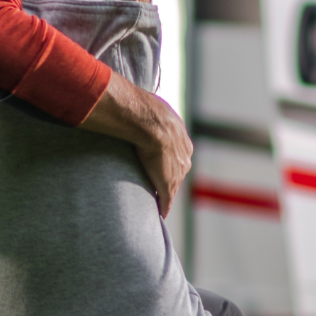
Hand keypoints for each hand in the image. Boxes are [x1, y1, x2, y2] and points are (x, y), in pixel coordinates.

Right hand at [134, 96, 192, 217]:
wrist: (150, 122)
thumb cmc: (147, 109)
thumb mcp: (152, 107)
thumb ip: (147, 110)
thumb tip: (130, 101)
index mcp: (183, 140)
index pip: (177, 156)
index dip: (169, 162)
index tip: (161, 165)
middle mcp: (185, 157)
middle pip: (178, 173)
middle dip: (170, 179)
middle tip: (159, 185)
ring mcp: (177, 172)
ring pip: (173, 187)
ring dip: (166, 194)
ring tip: (158, 201)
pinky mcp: (167, 184)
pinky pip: (166, 200)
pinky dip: (163, 207)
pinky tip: (160, 214)